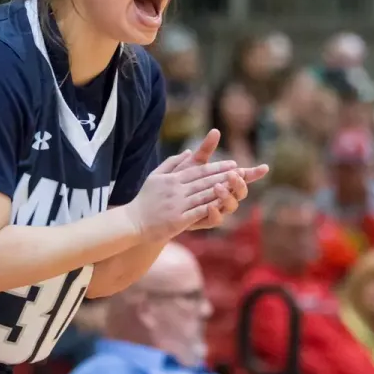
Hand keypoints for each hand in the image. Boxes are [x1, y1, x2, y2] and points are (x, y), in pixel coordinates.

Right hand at [124, 152, 238, 244]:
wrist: (132, 221)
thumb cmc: (144, 199)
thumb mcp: (155, 176)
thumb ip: (172, 163)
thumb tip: (187, 151)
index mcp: (172, 179)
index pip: (199, 171)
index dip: (217, 167)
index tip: (232, 164)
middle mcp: (176, 189)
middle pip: (204, 181)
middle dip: (224, 175)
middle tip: (240, 171)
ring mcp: (177, 204)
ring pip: (203, 195)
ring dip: (221, 189)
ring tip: (236, 186)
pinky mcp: (177, 220)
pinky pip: (197, 212)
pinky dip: (210, 208)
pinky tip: (223, 205)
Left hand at [177, 130, 268, 230]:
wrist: (162, 201)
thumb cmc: (180, 180)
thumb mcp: (193, 163)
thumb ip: (205, 149)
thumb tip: (216, 130)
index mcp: (224, 182)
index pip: (242, 177)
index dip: (254, 173)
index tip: (264, 167)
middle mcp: (224, 197)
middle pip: (240, 193)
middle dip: (239, 183)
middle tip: (232, 174)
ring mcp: (216, 209)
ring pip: (231, 206)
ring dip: (227, 196)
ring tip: (217, 187)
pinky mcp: (204, 220)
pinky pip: (215, 220)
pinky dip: (215, 212)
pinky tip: (210, 205)